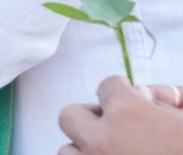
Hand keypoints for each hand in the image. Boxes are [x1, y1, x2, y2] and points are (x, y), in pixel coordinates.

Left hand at [59, 75, 182, 153]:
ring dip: (84, 151)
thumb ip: (166, 103)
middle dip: (92, 118)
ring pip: (67, 152)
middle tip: (115, 127)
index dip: (122, 91)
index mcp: (129, 114)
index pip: (108, 86)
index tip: (132, 99)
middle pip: (71, 116)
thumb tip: (143, 94)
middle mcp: (103, 141)